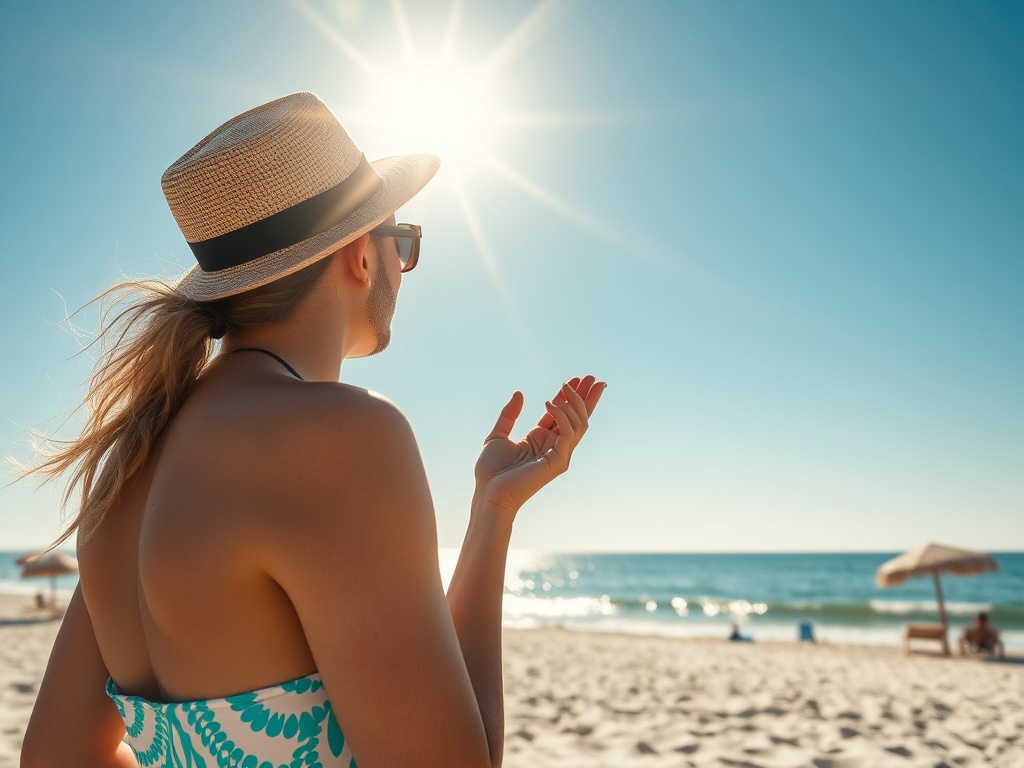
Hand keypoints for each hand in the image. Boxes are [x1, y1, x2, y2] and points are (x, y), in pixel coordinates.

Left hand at [474, 375, 605, 515]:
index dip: (571, 396)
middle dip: (586, 397)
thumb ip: (509, 414)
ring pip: (579, 424)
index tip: (578, 378)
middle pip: (578, 418)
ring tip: (565, 386)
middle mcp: (554, 446)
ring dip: (575, 402)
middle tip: (592, 377)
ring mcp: (559, 455)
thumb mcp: (497, 435)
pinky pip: (569, 433)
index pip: (563, 415)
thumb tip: (519, 393)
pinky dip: (562, 415)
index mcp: (541, 439)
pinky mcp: (559, 462)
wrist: (488, 493)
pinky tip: (550, 403)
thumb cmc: (491, 471)